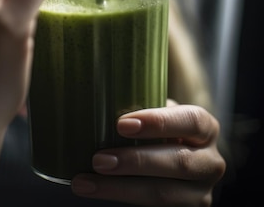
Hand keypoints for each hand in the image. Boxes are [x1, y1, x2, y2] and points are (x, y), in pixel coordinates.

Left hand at [71, 101, 225, 205]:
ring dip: (121, 188)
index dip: (159, 122)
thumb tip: (100, 100)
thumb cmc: (160, 132)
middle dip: (135, 161)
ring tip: (86, 181)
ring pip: (164, 194)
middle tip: (98, 159)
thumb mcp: (160, 116)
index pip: (191, 121)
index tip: (121, 124)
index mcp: (206, 128)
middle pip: (178, 163)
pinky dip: (121, 201)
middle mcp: (211, 162)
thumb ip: (143, 108)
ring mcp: (201, 194)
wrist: (174, 166)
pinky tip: (95, 191)